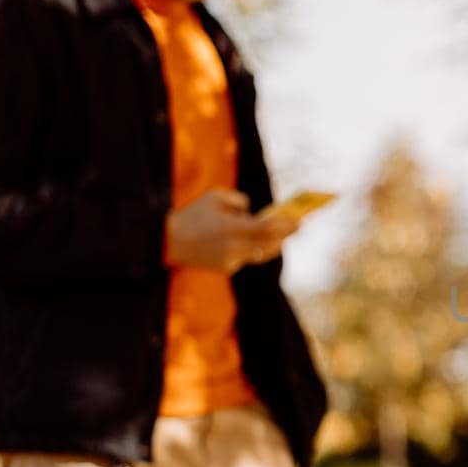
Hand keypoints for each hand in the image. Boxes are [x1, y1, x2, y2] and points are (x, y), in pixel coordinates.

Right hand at [164, 189, 296, 272]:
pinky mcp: (227, 269)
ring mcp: (231, 260)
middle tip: (297, 226)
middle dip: (285, 235)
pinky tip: (255, 243)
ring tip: (283, 234)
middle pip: (269, 243)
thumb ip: (239, 201)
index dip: (286, 225)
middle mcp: (234, 247)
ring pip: (261, 253)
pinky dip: (251, 249)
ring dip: (273, 244)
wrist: (168, 241)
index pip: (267, 229)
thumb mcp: (215, 197)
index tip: (299, 220)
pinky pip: (246, 257)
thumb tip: (254, 211)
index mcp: (231, 228)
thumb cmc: (193, 214)